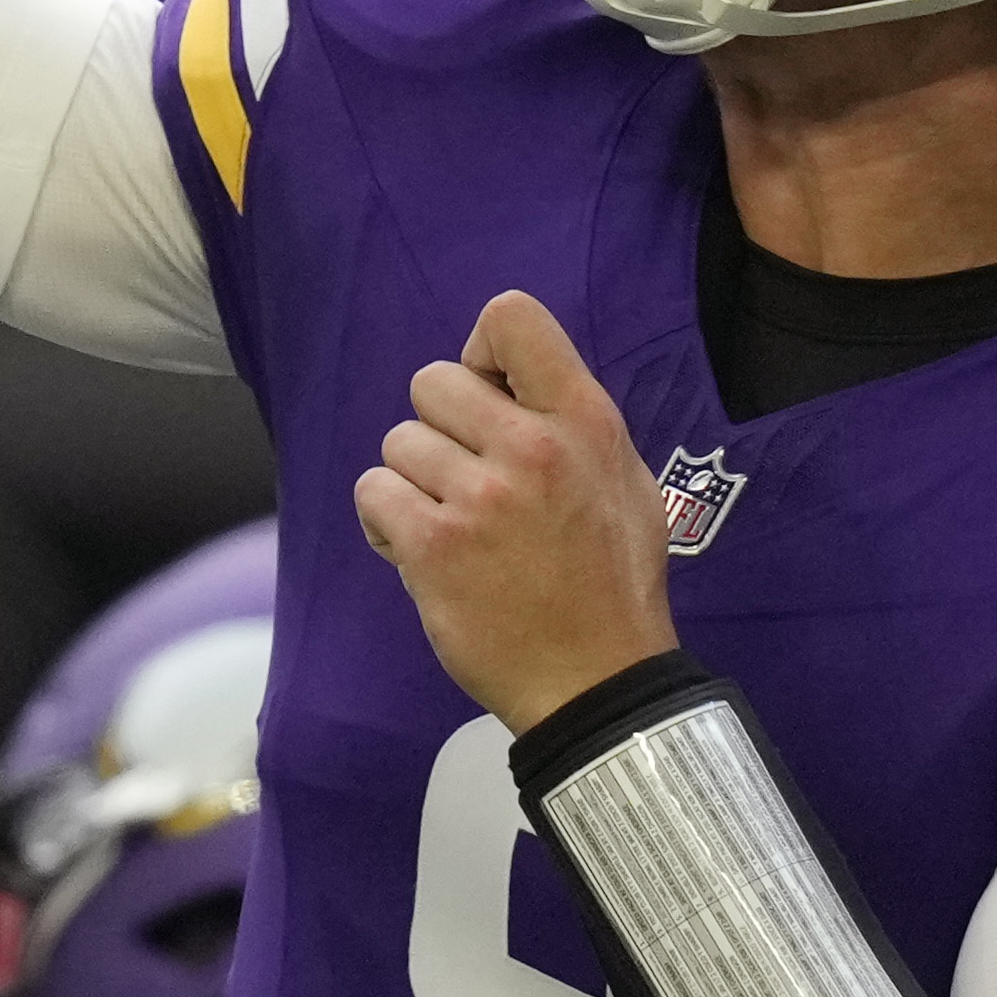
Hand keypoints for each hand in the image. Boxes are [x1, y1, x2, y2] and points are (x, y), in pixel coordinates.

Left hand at [352, 289, 679, 730]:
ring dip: (414, 481)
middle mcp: (530, 447)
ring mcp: (478, 497)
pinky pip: (373, 493)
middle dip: (441, 427)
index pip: (510, 317)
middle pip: (431, 381)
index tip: (490, 395)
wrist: (596, 679)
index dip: (482, 350)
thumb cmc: (611, 582)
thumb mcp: (623, 480)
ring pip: (398, 443)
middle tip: (469, 477)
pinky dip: (387, 520)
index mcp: (584, 420)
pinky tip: (423, 549)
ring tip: (453, 524)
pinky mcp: (432, 545)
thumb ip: (569, 421)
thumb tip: (508, 380)